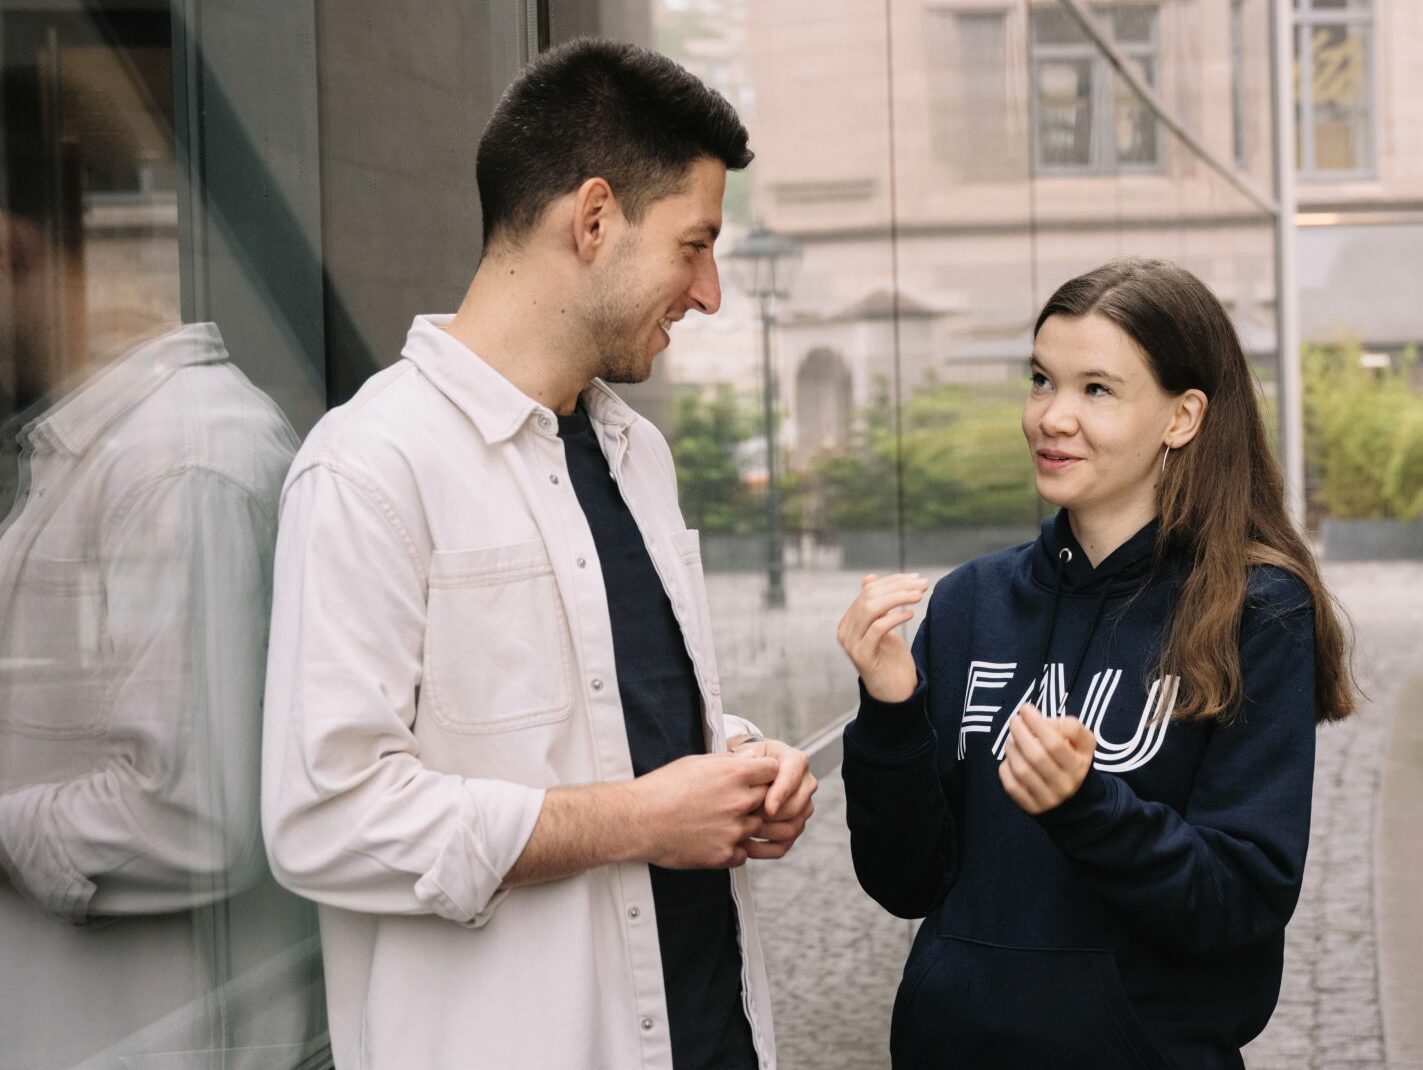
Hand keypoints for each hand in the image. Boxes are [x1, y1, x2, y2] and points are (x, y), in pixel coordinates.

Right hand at [628, 752, 778, 868]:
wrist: (638, 821)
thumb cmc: (661, 789)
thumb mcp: (697, 763)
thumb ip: (729, 761)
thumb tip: (750, 758)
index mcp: (733, 774)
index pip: (773, 770)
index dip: (765, 774)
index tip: (755, 779)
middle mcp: (738, 802)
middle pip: (768, 799)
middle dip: (755, 800)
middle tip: (732, 802)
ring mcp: (733, 830)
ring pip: (756, 827)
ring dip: (743, 825)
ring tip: (716, 821)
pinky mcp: (724, 855)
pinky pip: (742, 853)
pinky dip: (732, 849)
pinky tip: (712, 840)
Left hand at [728, 737, 817, 858]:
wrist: (746, 772)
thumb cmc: (746, 760)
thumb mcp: (746, 753)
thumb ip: (747, 757)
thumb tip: (749, 760)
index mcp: (796, 761)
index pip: (794, 775)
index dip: (782, 793)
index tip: (768, 808)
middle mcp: (805, 783)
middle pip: (795, 806)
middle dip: (770, 816)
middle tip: (747, 817)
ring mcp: (803, 806)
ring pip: (792, 827)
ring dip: (766, 832)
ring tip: (744, 831)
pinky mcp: (796, 825)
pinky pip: (785, 845)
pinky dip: (765, 849)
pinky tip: (747, 846)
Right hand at [836, 573, 927, 701]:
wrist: (894, 694)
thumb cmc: (891, 660)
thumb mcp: (885, 628)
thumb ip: (876, 605)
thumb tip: (870, 577)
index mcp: (849, 621)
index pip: (869, 591)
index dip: (893, 581)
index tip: (916, 578)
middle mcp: (845, 631)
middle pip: (869, 597)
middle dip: (898, 587)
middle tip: (922, 584)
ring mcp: (851, 644)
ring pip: (870, 609)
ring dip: (898, 598)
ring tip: (919, 596)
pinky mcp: (861, 656)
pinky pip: (877, 629)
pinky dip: (895, 618)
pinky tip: (911, 614)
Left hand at [998, 704, 1094, 813]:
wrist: (1073, 796)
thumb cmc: (1073, 759)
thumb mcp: (1083, 742)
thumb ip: (1071, 727)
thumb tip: (1044, 721)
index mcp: (1078, 766)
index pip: (1055, 743)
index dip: (1037, 724)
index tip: (1025, 709)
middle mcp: (1064, 785)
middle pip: (1036, 756)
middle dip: (1021, 733)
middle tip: (1014, 720)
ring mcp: (1047, 799)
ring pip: (1022, 771)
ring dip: (1011, 749)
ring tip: (1012, 738)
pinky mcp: (1031, 807)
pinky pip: (1012, 786)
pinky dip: (1006, 768)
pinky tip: (1010, 759)